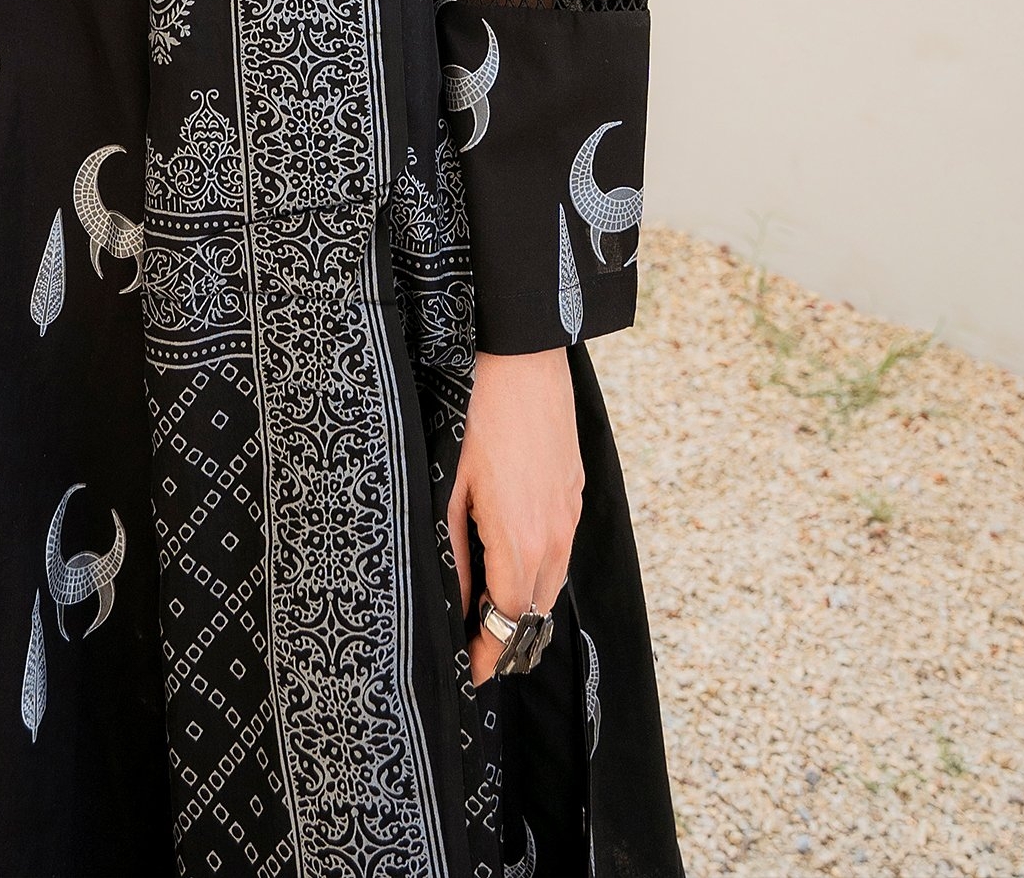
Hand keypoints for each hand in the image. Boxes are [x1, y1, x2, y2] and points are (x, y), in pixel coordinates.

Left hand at [447, 348, 584, 685]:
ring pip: (552, 577)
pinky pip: (561, 542)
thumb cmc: (475, 410)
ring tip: (489, 604)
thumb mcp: (449, 483)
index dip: (490, 654)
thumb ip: (455, 552)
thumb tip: (456, 604)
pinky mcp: (574, 485)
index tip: (471, 675)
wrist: (521, 348)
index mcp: (522, 539)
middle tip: (472, 643)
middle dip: (507, 633)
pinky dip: (539, 562)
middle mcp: (556, 533)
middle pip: (535, 608)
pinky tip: (511, 549)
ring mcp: (570, 508)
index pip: (509, 620)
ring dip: (525, 598)